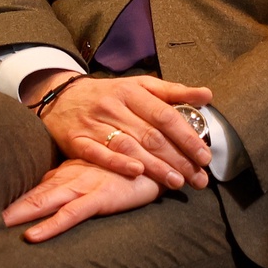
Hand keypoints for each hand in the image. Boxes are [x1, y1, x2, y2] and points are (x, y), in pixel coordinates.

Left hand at [2, 158, 159, 242]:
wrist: (162, 158)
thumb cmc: (129, 165)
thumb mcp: (97, 169)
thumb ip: (72, 177)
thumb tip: (46, 188)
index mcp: (67, 173)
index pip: (32, 186)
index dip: (9, 197)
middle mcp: (70, 179)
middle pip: (31, 195)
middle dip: (5, 208)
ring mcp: (83, 187)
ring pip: (44, 203)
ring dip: (19, 216)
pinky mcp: (100, 197)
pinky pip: (71, 215)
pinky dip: (51, 225)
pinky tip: (33, 236)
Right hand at [23, 73, 212, 190]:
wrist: (60, 96)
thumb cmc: (109, 94)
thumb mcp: (140, 85)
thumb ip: (174, 92)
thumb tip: (208, 95)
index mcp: (133, 92)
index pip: (166, 115)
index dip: (187, 136)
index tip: (205, 156)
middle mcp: (115, 107)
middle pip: (151, 135)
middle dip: (178, 158)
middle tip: (198, 178)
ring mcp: (95, 124)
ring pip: (129, 146)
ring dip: (155, 167)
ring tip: (176, 182)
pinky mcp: (77, 140)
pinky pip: (98, 154)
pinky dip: (118, 163)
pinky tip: (137, 173)